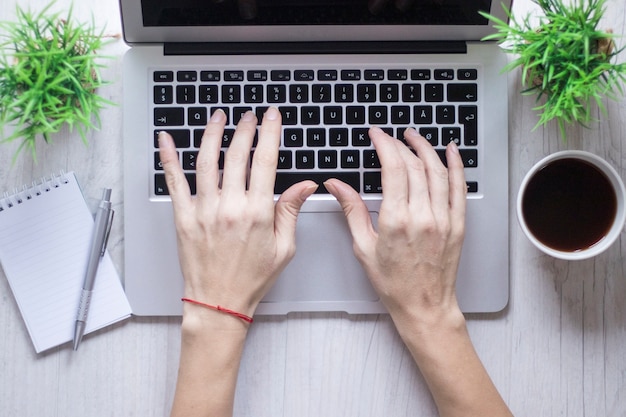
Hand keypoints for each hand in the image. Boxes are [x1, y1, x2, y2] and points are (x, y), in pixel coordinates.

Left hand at [158, 107, 316, 318]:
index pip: (265, 161)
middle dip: (245, 129)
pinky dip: (169, 158)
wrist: (219, 303)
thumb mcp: (284, 248)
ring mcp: (204, 211)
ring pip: (207, 161)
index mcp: (258, 213)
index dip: (270, 133)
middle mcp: (230, 207)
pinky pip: (174, 182)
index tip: (272, 117)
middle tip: (249, 116)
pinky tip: (167, 140)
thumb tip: (305, 185)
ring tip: (219, 117)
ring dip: (213, 134)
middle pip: (237, 155)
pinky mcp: (183, 217)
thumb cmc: (251, 278)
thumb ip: (291, 211)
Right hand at [325, 127, 466, 324]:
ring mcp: (444, 219)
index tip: (377, 135)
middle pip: (414, 165)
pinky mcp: (458, 224)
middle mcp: (423, 216)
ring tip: (414, 136)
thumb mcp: (364, 247)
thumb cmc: (393, 283)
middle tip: (390, 136)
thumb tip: (336, 185)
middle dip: (401, 144)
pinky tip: (451, 151)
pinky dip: (456, 165)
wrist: (424, 305)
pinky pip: (460, 187)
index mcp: (396, 220)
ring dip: (426, 148)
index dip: (384, 144)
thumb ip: (352, 210)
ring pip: (438, 171)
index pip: (393, 168)